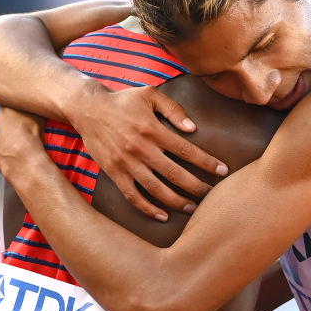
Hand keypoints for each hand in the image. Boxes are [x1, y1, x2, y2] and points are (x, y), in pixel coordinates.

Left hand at [0, 107, 47, 179]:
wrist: (23, 158)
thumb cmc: (32, 135)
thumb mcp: (39, 115)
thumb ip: (35, 110)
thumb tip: (40, 108)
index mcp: (6, 109)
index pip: (11, 106)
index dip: (19, 112)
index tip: (27, 118)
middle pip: (3, 122)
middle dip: (12, 127)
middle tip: (26, 134)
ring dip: (7, 141)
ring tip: (22, 148)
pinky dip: (5, 154)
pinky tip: (16, 157)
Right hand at [68, 85, 228, 220]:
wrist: (88, 108)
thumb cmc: (124, 100)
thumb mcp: (150, 94)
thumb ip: (174, 109)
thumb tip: (193, 128)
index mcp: (154, 129)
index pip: (187, 151)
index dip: (207, 163)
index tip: (223, 171)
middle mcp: (141, 149)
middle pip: (175, 175)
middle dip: (197, 187)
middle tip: (212, 195)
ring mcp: (127, 163)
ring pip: (156, 189)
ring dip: (176, 202)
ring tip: (192, 207)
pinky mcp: (114, 173)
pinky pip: (133, 196)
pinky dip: (148, 209)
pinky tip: (163, 215)